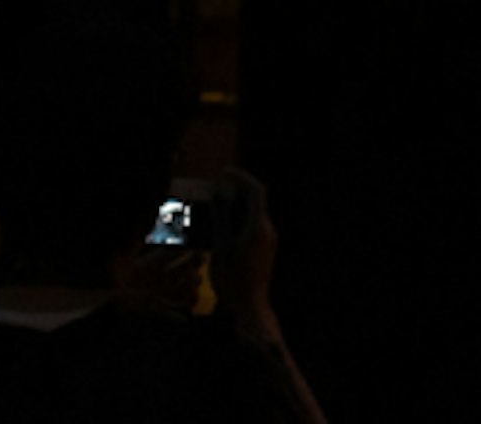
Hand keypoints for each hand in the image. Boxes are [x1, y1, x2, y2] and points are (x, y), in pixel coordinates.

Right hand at [211, 169, 282, 331]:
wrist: (250, 308)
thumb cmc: (233, 279)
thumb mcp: (222, 247)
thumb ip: (221, 218)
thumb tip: (220, 193)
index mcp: (260, 226)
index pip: (256, 191)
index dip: (241, 177)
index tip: (224, 172)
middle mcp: (268, 230)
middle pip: (254, 202)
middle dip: (234, 193)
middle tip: (213, 192)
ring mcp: (267, 241)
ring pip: (251, 216)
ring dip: (234, 210)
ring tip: (212, 212)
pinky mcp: (264, 250)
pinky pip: (251, 228)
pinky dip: (236, 223)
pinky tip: (220, 231)